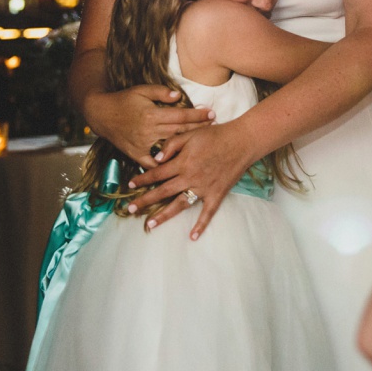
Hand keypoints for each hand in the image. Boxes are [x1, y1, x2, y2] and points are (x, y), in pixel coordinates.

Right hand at [81, 84, 214, 167]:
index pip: (181, 115)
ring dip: (188, 147)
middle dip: (199, 129)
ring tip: (203, 146)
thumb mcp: (142, 90)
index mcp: (152, 114)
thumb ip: (161, 93)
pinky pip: (153, 163)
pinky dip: (165, 166)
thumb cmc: (124, 99)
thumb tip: (179, 96)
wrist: (102, 114)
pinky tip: (180, 166)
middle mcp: (149, 131)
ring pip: (171, 147)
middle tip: (215, 129)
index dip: (198, 115)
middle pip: (180, 131)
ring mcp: (143, 145)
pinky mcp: (136, 154)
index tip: (212, 114)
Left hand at [126, 120, 253, 239]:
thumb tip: (155, 160)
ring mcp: (204, 188)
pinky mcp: (217, 194)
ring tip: (150, 224)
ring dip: (164, 215)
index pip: (157, 173)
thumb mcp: (190, 133)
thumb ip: (171, 145)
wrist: (241, 141)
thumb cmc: (215, 135)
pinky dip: (201, 225)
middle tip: (130, 209)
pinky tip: (192, 237)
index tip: (130, 185)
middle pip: (163, 192)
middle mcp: (190, 177)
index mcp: (182, 162)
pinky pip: (208, 213)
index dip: (142, 179)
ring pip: (180, 204)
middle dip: (145, 200)